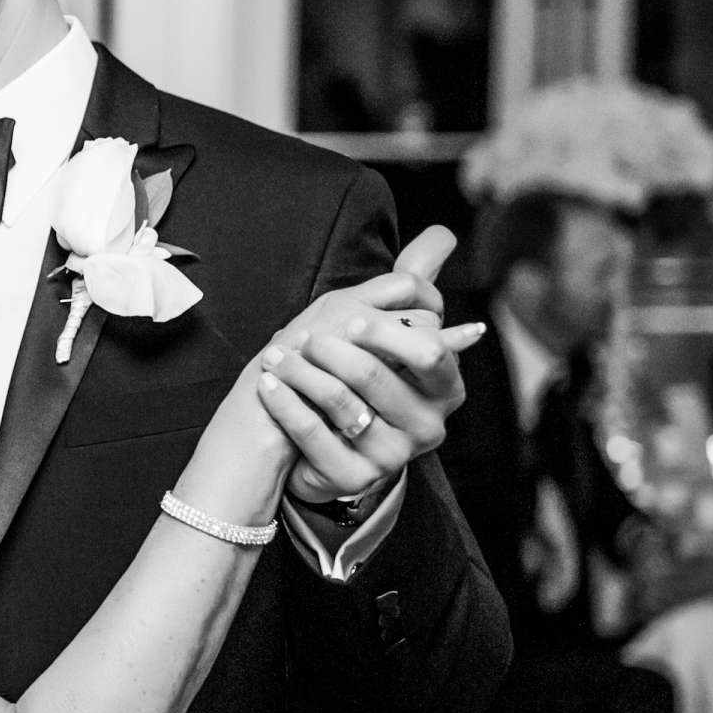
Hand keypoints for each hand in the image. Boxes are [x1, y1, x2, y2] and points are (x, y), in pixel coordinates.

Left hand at [256, 227, 482, 503]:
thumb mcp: (383, 328)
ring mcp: (395, 457)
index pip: (430, 354)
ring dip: (303, 374)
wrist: (320, 443)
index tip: (350, 318)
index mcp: (445, 388)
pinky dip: (286, 405)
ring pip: (344, 404)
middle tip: (304, 336)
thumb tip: (442, 234)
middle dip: (335, 350)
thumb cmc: (353, 375)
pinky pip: (316, 435)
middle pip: (379, 376)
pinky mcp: (356, 478)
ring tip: (274, 357)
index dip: (388, 334)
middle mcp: (429, 426)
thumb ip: (412, 286)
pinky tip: (267, 384)